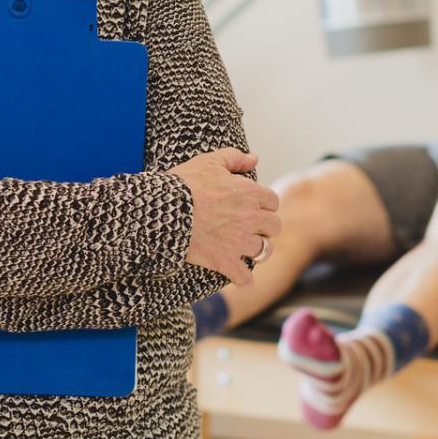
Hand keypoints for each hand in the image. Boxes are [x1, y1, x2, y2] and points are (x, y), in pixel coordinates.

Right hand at [168, 148, 280, 286]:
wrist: (163, 209)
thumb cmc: (184, 183)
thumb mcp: (209, 161)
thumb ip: (235, 158)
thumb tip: (254, 158)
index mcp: (250, 193)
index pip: (273, 201)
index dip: (264, 204)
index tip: (254, 206)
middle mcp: (251, 218)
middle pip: (274, 227)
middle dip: (265, 227)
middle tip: (253, 227)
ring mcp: (239, 241)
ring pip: (264, 251)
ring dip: (258, 250)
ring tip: (249, 250)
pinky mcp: (225, 261)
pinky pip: (245, 278)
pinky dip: (244, 280)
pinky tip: (241, 279)